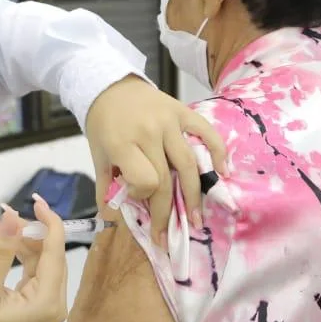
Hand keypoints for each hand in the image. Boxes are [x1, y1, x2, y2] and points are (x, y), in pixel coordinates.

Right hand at [0, 196, 67, 321]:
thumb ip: (1, 249)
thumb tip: (13, 215)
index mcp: (49, 301)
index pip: (56, 253)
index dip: (48, 224)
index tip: (36, 200)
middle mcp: (56, 302)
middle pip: (51, 256)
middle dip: (28, 232)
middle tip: (2, 215)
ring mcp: (48, 305)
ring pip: (41, 262)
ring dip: (20, 242)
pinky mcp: (37, 305)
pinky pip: (33, 273)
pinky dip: (19, 257)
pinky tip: (0, 241)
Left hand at [85, 76, 227, 243]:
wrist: (109, 85)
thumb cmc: (102, 124)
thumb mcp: (98, 156)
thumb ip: (106, 187)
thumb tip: (114, 218)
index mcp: (122, 143)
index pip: (143, 181)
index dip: (141, 196)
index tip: (136, 197)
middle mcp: (148, 132)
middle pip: (166, 179)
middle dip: (167, 212)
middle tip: (169, 237)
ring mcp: (169, 120)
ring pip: (188, 164)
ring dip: (194, 196)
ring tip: (197, 220)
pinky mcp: (183, 111)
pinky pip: (206, 133)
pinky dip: (218, 153)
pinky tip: (222, 174)